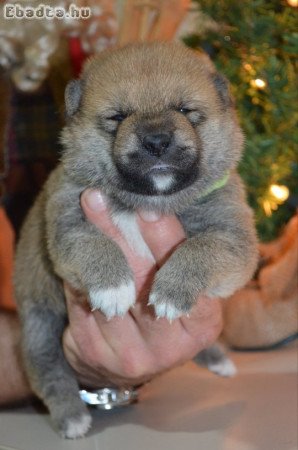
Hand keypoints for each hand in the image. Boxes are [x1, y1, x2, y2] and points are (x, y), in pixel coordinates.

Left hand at [63, 189, 222, 386]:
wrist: (133, 362)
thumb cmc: (165, 312)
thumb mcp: (188, 293)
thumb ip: (185, 260)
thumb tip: (163, 207)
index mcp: (203, 324)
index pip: (190, 276)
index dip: (166, 238)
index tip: (148, 206)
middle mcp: (171, 346)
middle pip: (142, 278)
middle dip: (118, 231)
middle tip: (99, 196)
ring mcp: (131, 355)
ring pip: (107, 287)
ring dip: (96, 243)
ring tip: (89, 204)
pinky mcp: (94, 356)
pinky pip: (81, 301)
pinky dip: (80, 272)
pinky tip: (79, 248)